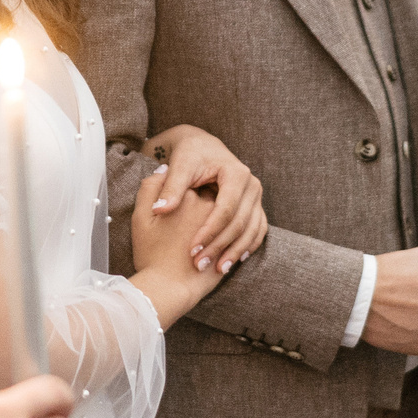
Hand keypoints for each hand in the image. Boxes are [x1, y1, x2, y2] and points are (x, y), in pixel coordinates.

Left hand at [144, 125, 266, 273]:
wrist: (203, 146)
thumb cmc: (190, 155)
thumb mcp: (180, 166)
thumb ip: (170, 187)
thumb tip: (160, 209)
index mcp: (236, 174)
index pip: (225, 209)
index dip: (210, 232)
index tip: (192, 249)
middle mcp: (251, 185)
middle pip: (240, 223)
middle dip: (221, 246)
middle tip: (200, 264)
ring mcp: (256, 197)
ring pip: (251, 230)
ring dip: (235, 252)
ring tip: (216, 270)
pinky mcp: (256, 207)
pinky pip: (257, 231)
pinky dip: (246, 247)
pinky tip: (232, 261)